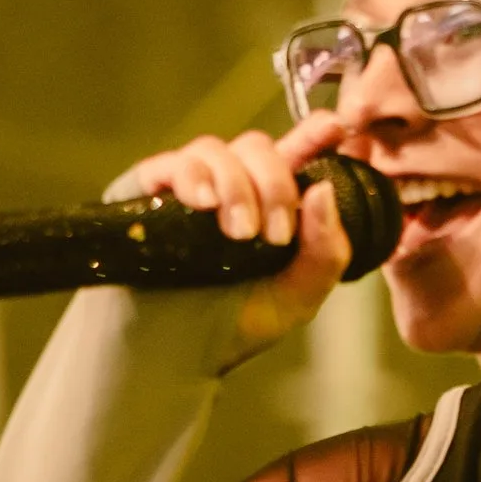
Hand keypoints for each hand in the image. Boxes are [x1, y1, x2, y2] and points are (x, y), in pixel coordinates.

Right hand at [118, 110, 361, 359]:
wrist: (174, 356)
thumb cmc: (234, 327)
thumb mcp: (298, 296)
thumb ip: (324, 251)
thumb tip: (323, 190)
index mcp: (268, 203)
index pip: (296, 154)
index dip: (314, 134)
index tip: (334, 126)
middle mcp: (229, 186)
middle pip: (256, 148)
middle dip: (273, 184)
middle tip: (274, 235)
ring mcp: (187, 186)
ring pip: (215, 150)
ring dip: (235, 185)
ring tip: (238, 232)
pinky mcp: (146, 192)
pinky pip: (170, 164)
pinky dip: (192, 177)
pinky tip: (202, 203)